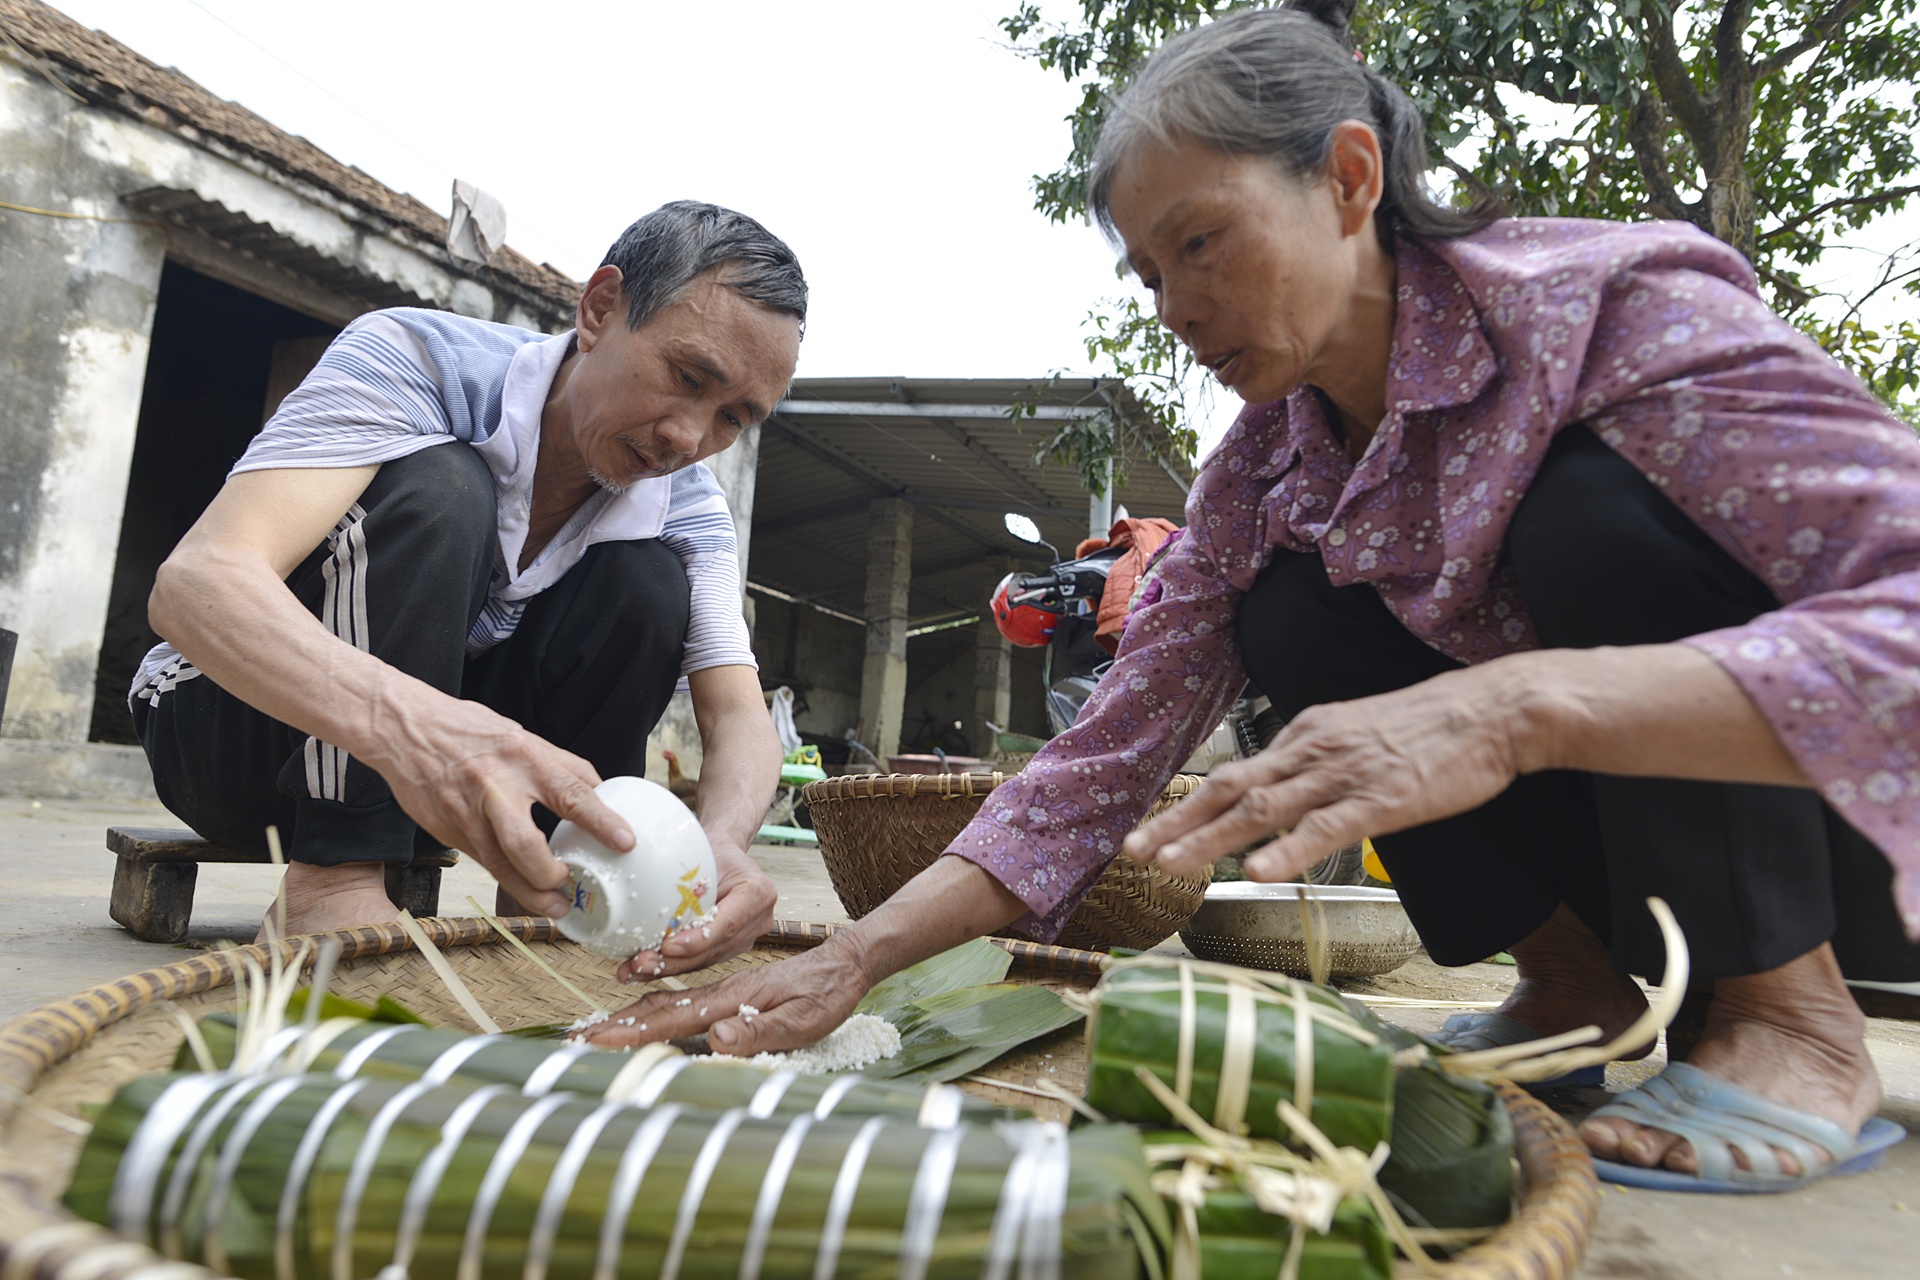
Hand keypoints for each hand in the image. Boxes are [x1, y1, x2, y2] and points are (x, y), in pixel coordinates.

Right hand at [364, 685, 635, 918]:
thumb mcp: (521, 735)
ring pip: (500, 865)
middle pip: (525, 844)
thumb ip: (560, 765)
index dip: (600, 821)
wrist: (404, 729)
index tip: (625, 842)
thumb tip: (599, 791)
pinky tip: (522, 888)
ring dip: (529, 892)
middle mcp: (495, 786)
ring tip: (553, 905)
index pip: (570, 792)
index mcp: (523, 756)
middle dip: (550, 874)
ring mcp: (466, 813)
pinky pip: (483, 863)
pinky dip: (506, 879)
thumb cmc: (468, 730)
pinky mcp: (447, 831)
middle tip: (570, 884)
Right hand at [581, 936, 871, 1054]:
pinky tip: (641, 1021)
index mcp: (731, 1000)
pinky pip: (681, 1005)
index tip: (593, 1045)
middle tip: (572, 1042)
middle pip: (656, 1009)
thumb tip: (717, 1040)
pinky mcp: (729, 997)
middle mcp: (719, 994)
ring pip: (665, 1005)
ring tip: (592, 1034)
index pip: (672, 1019)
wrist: (843, 962)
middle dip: (613, 1027)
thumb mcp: (802, 1019)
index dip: (631, 1035)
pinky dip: (652, 1013)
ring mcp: (722, 993)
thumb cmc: (826, 994)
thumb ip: (760, 1031)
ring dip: (627, 1019)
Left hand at [615, 842, 776, 981]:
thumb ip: (685, 885)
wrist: (722, 854)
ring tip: (634, 969)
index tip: (667, 947)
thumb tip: (647, 907)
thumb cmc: (711, 850)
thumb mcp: (700, 856)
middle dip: (675, 961)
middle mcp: (758, 920)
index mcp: (758, 893)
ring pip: (704, 960)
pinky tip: (643, 970)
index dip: (697, 941)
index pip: (727, 924)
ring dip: (668, 967)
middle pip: (713, 949)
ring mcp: (746, 937)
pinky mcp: (729, 947)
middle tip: (640, 963)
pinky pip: (700, 960)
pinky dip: (671, 965)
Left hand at [1122, 662, 1527, 880]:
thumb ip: (1322, 764)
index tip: (1152, 831)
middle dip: (1178, 821)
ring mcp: (1345, 775)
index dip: (1190, 806)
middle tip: (1133, 849)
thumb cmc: (1434, 730)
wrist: (1494, 710)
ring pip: (1263, 810)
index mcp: (1306, 736)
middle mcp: (1313, 751)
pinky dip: (1287, 851)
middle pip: (1231, 789)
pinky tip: (1257, 871)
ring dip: (1210, 839)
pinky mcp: (1382, 799)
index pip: (1236, 775)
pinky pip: (1325, 829)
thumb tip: (1291, 794)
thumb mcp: (1361, 736)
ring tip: (1170, 865)